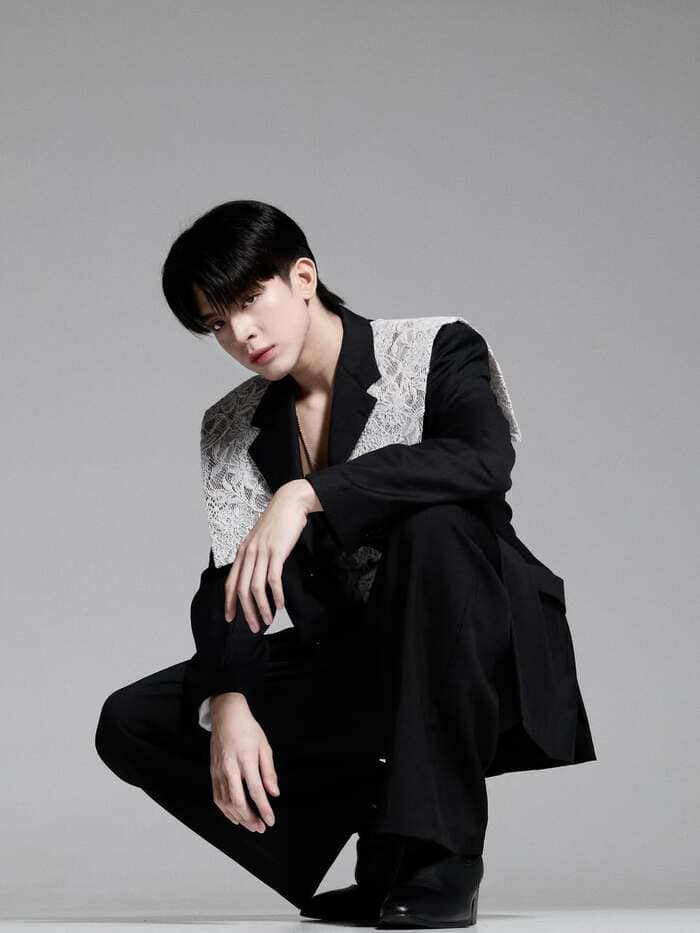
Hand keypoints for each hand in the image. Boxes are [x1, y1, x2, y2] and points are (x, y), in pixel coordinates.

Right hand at [209, 692, 279, 832]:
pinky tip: (235, 816)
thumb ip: (269, 771)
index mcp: (245, 759)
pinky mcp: (212, 772)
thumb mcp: (264, 746)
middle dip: (250, 819)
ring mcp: (218, 771)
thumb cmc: (247, 729)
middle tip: (260, 828)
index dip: (263, 809)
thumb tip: (274, 793)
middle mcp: (229, 767)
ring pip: (225, 803)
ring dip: (238, 818)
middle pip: (238, 801)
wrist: (226, 715)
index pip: (255, 790)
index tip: (270, 820)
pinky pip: (217, 797)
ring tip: (250, 825)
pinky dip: (226, 810)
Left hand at [224, 478, 317, 632]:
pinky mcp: (276, 551)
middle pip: (241, 590)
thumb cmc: (277, 522)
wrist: (289, 503)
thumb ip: (255, 556)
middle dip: (246, 612)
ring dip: (261, 608)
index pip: (230, 582)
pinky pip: (273, 579)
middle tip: (253, 627)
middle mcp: (248, 553)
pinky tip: (279, 605)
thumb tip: (256, 575)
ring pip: (255, 587)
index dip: (229, 602)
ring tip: (267, 621)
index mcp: (242, 551)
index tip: (231, 618)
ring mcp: (261, 552)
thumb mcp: (260, 539)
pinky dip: (275, 595)